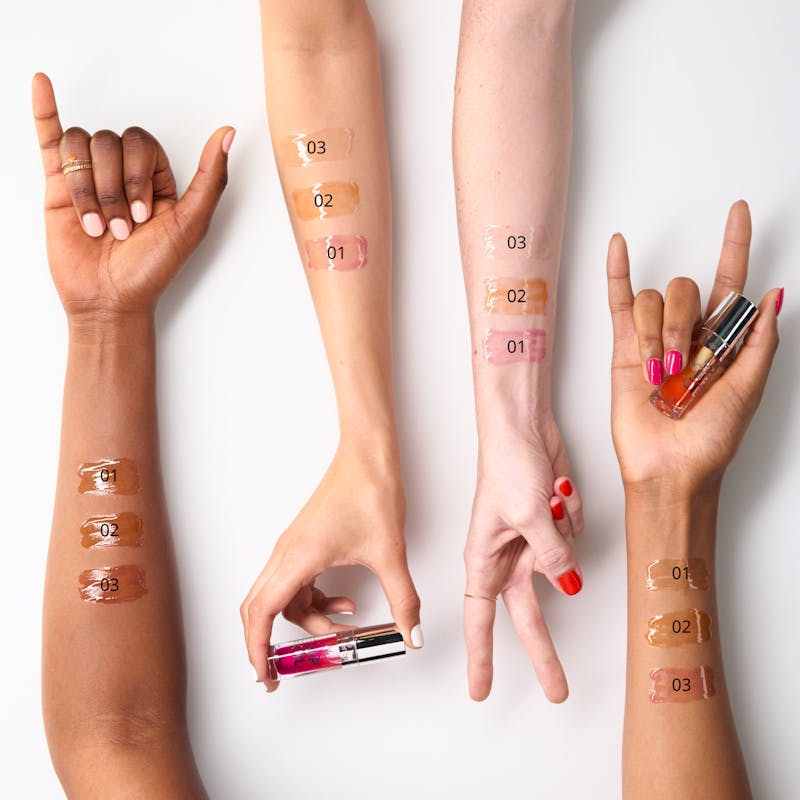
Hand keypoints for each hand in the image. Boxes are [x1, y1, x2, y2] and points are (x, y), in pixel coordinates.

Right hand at [32, 73, 233, 318]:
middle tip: (120, 227)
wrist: (110, 300)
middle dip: (114, 187)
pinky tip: (42, 84)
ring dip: (89, 190)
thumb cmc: (150, 269)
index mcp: (156, 178)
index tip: (144, 215)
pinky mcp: (59, 187)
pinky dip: (45, 111)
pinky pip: (51, 139)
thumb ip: (210, 178)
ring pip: (81, 147)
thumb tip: (227, 133)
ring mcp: (89, 177)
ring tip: (97, 226)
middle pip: (110, 142)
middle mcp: (122, 173)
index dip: (139, 174)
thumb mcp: (191, 224)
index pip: (141, 143)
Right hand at [240, 441, 421, 690]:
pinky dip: (315, 599)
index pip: (262, 614)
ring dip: (308, 617)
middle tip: (288, 669)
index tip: (266, 676)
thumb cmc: (369, 491)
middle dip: (271, 642)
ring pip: (284, 596)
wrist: (368, 454)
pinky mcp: (305, 541)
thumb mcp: (389, 554)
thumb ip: (402, 600)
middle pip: (262, 608)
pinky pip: (297, 581)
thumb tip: (411, 633)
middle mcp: (287, 553)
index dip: (257, 650)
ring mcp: (293, 546)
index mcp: (298, 559)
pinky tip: (346, 600)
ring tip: (345, 625)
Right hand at [464, 414, 583, 701]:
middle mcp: (507, 556)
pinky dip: (573, 516)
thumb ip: (550, 556)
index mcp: (484, 559)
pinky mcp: (554, 525)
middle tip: (557, 690)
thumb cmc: (505, 465)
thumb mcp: (528, 517)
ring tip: (550, 497)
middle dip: (544, 651)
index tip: (480, 690)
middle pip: (528, 616)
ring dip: (564, 536)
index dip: (481, 657)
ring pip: (562, 567)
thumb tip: (570, 585)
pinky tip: (559, 491)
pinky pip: (576, 537)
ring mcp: (532, 542)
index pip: (480, 619)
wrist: (523, 428)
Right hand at [607, 201, 780, 491]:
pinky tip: (618, 247)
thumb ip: (760, 341)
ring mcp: (653, 338)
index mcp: (721, 339)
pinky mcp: (623, 347)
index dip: (735, 244)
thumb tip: (775, 294)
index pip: (729, 280)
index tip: (739, 211)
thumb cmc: (711, 439)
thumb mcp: (749, 389)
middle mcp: (687, 333)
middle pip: (684, 288)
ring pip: (652, 300)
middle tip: (683, 365)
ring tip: (659, 375)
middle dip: (682, 323)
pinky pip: (618, 301)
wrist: (670, 468)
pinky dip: (618, 273)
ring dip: (656, 334)